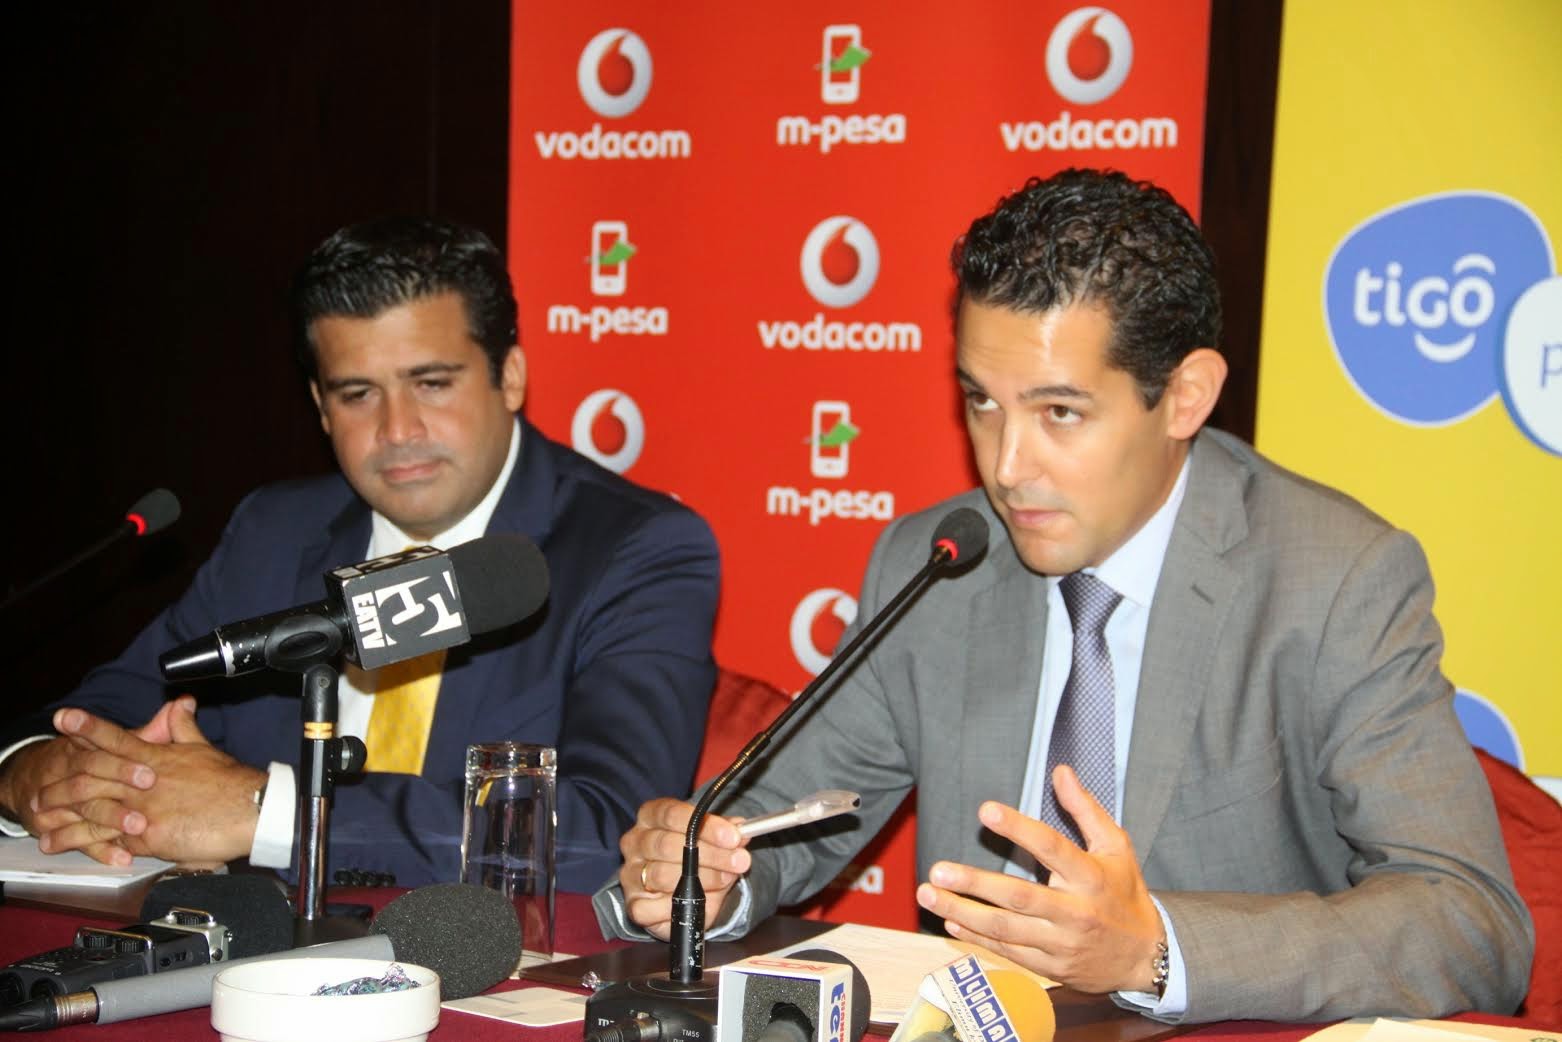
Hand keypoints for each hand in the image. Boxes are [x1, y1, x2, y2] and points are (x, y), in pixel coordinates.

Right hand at [0, 709, 161, 865]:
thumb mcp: (116, 742)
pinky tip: (124, 858)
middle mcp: (71, 772)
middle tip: (150, 789)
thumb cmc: (88, 759)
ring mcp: (63, 802)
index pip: (105, 747)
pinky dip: (102, 850)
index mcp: (87, 748)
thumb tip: (184, 705)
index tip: (151, 771)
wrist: (31, 778)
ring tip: (140, 827)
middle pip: (93, 775)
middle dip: (120, 780)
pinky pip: (80, 840)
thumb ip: (152, 729)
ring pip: (86, 809)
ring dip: (113, 818)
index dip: (127, 761)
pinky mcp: (57, 828)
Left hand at [34, 700, 264, 865]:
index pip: (116, 739)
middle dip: (61, 782)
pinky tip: (68, 846)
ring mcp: (144, 809)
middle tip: (38, 789)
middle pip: (93, 777)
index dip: (88, 727)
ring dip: (63, 818)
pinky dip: (86, 844)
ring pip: (93, 811)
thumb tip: (179, 705)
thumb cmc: (232, 783)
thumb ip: (185, 729)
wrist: (252, 810)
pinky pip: (111, 840)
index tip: (64, 718)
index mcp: (158, 758)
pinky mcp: (149, 837)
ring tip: (41, 824)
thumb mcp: (205, 749)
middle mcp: (144, 782)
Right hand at [617, 798, 749, 939]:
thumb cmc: (695, 857)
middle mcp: (634, 841)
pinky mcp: (634, 905)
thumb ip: (726, 833)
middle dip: (710, 854)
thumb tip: (741, 831)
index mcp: (650, 816)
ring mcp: (630, 873)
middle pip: (668, 844)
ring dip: (702, 880)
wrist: (684, 892)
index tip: (733, 837)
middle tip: (739, 861)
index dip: (706, 825)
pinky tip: (696, 903)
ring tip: (725, 879)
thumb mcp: (714, 839)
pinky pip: (652, 907)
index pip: (671, 813)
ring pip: (662, 876)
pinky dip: (678, 906)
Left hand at [916, 766, 1164, 993]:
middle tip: (938, 869)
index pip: (1052, 848)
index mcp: (1091, 876)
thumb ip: (1085, 809)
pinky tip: (950, 922)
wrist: (1144, 956)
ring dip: (963, 912)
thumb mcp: (1115, 846)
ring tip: (929, 895)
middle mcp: (1076, 911)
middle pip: (1019, 897)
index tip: (986, 810)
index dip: (1019, 829)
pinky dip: (976, 938)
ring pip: (1006, 929)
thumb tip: (1060, 771)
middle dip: (975, 883)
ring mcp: (1062, 943)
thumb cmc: (1124, 892)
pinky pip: (1008, 952)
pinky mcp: (1051, 967)